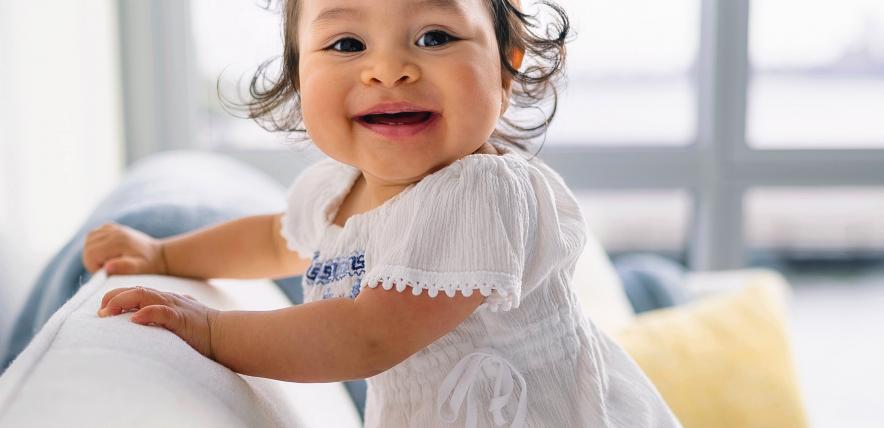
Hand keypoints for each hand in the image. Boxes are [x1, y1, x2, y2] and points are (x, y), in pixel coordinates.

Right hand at [83, 223, 167, 275]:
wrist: (159, 254)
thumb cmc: (149, 264)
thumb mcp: (139, 268)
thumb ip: (124, 267)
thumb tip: (107, 267)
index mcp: (118, 241)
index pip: (90, 255)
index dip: (94, 267)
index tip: (107, 272)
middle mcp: (114, 231)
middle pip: (87, 248)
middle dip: (93, 261)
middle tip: (108, 268)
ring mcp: (112, 227)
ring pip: (88, 240)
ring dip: (93, 253)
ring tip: (108, 260)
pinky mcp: (111, 227)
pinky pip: (93, 234)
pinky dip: (95, 244)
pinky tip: (108, 251)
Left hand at [97, 286, 219, 359]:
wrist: (225, 334)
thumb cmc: (201, 332)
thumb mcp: (177, 321)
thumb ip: (161, 319)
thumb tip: (141, 323)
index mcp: (166, 300)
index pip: (137, 291)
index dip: (117, 297)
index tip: (103, 310)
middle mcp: (168, 299)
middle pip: (136, 290)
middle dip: (114, 297)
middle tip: (100, 312)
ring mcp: (175, 307)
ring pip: (145, 295)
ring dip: (123, 301)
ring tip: (108, 312)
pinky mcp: (181, 319)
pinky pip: (161, 312)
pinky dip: (147, 313)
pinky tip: (135, 319)